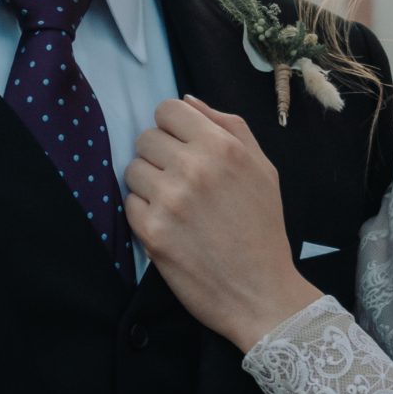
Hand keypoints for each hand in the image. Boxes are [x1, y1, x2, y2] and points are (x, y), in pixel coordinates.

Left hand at [123, 97, 319, 351]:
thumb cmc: (263, 229)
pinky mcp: (151, 231)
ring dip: (148, 184)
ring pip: (132, 168)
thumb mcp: (263, 169)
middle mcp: (194, 168)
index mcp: (223, 147)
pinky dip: (144, 213)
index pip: (168, 109)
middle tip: (180, 181)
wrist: (261, 293)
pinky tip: (170, 227)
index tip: (181, 146)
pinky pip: (129, 203)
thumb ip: (228, 126)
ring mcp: (169, 200)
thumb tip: (188, 100)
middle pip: (146, 137)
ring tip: (175, 205)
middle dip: (159, 156)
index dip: (172, 127)